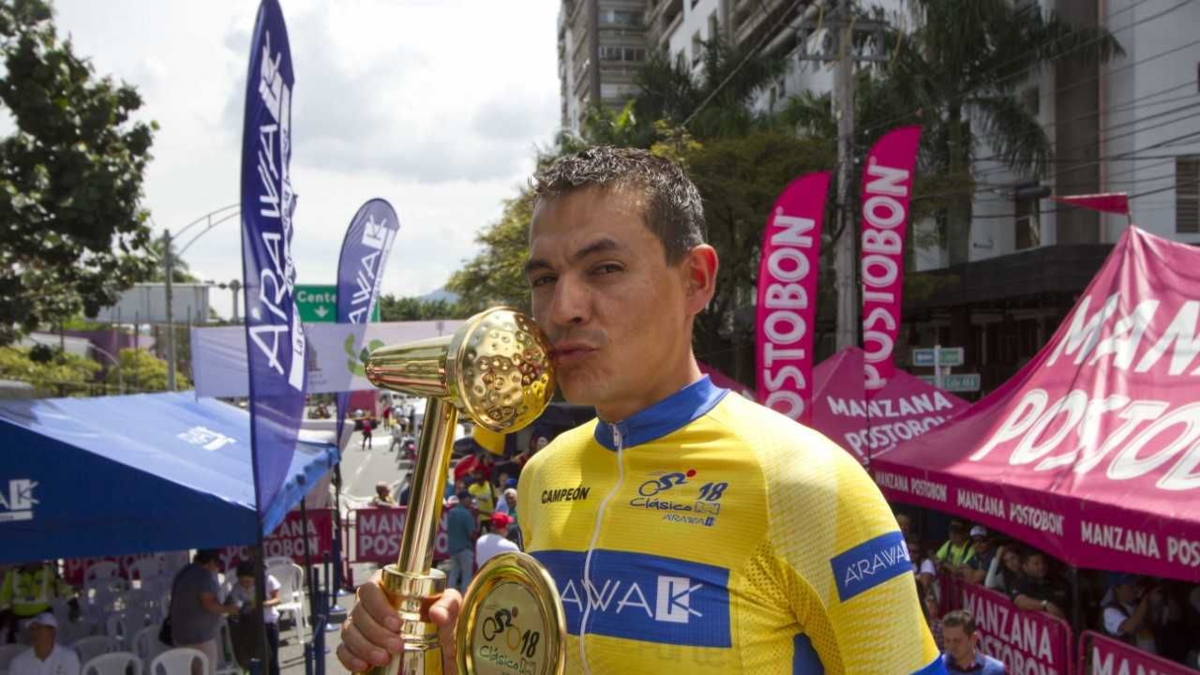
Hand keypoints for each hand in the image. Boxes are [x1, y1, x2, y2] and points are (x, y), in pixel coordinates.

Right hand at [337, 570, 463, 673]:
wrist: (440, 652)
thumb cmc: (441, 623)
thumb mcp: (451, 610)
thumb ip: (448, 605)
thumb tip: (437, 614)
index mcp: (387, 588)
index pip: (370, 589)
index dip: (379, 606)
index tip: (397, 624)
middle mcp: (369, 605)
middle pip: (359, 613)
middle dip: (376, 632)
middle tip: (397, 646)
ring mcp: (359, 626)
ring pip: (349, 632)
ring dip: (364, 646)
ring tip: (383, 658)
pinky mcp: (356, 647)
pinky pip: (343, 650)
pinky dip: (350, 658)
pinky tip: (363, 666)